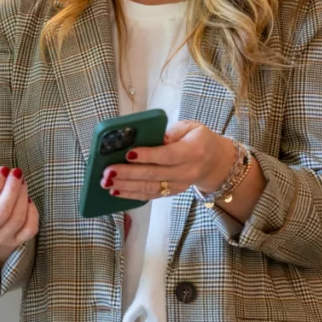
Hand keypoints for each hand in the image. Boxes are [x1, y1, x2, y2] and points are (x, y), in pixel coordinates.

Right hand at [0, 166, 38, 270]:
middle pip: (2, 211)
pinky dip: (33, 212)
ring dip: (23, 196)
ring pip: (17, 218)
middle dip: (13, 188)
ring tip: (22, 183)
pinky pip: (30, 228)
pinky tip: (28, 200)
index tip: (4, 169)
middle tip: (17, 173)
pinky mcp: (15, 242)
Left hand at [101, 120, 235, 199]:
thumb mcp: (191, 127)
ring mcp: (179, 185)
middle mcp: (186, 171)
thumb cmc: (198, 139)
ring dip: (126, 187)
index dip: (148, 156)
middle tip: (108, 171)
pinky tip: (116, 192)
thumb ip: (173, 130)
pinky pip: (151, 195)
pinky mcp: (172, 192)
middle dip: (128, 173)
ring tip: (106, 183)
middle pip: (154, 174)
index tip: (128, 153)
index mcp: (192, 151)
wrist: (215, 162)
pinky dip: (132, 195)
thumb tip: (153, 136)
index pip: (167, 155)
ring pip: (150, 188)